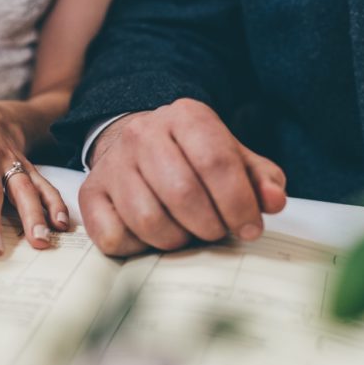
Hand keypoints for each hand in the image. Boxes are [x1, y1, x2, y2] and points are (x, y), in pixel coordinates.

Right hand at [80, 99, 286, 255]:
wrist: (137, 146)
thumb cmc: (194, 159)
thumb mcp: (233, 158)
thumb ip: (261, 179)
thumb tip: (274, 202)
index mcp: (186, 116)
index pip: (216, 161)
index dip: (238, 203)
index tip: (249, 229)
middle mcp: (143, 134)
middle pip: (182, 192)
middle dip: (209, 225)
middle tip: (217, 233)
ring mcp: (112, 163)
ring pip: (147, 219)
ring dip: (176, 240)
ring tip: (187, 234)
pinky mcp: (90, 193)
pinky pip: (113, 237)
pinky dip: (139, 248)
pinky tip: (152, 237)